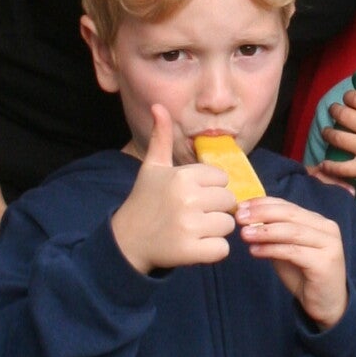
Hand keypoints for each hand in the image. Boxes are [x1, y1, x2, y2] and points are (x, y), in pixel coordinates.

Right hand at [110, 105, 235, 273]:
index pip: (222, 179)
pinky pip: (222, 249)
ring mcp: (189, 226)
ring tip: (191, 229)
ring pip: (228, 225)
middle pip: (228, 201)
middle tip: (192, 215)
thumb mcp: (152, 167)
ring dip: (214, 231)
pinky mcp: (191, 251)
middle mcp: (187, 199)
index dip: (210, 188)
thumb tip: (158, 105)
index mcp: (182, 176)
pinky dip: (212, 251)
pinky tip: (193, 246)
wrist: (127, 240)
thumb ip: (162, 137)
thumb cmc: (144, 200)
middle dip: (215, 209)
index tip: (191, 196)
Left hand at [236, 194, 348, 326]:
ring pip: (292, 231)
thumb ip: (273, 235)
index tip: (241, 206)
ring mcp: (329, 244)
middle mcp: (327, 228)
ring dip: (265, 231)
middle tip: (239, 217)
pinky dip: (272, 249)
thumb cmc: (305, 275)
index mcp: (318, 221)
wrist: (326, 304)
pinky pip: (293, 251)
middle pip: (290, 214)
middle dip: (262, 213)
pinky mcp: (324, 262)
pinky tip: (255, 251)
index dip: (263, 203)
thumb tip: (248, 221)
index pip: (287, 205)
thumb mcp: (286, 250)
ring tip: (244, 234)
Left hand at [320, 79, 355, 198]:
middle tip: (335, 111)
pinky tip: (325, 163)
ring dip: (328, 133)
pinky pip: (342, 167)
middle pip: (344, 115)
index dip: (349, 96)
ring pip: (338, 137)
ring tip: (327, 132)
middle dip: (335, 110)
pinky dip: (330, 165)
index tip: (349, 99)